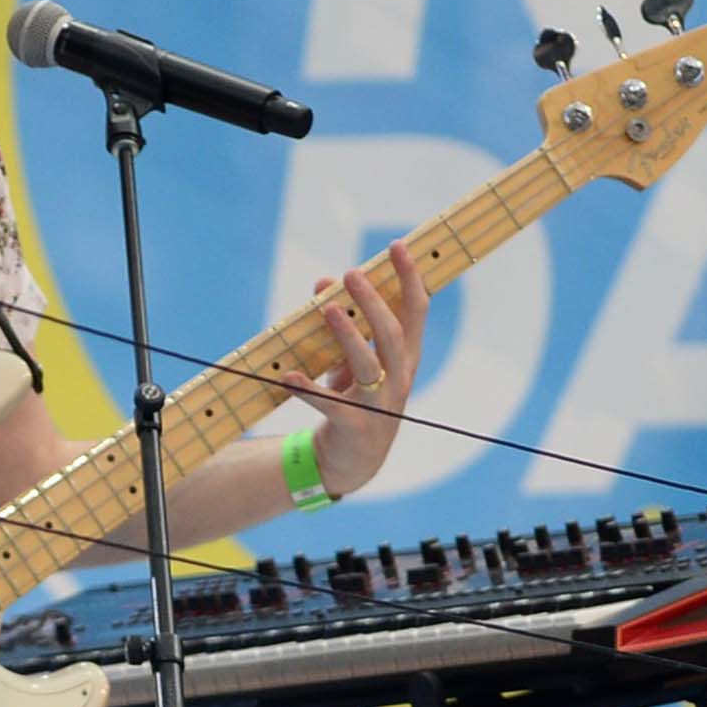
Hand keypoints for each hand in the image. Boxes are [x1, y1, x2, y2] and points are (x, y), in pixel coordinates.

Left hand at [284, 240, 427, 498]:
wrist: (353, 460)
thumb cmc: (354, 399)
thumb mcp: (349, 360)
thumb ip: (341, 322)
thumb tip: (323, 281)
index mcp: (405, 358)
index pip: (415, 312)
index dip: (409, 279)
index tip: (397, 246)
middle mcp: (398, 379)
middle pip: (393, 335)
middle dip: (374, 302)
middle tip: (353, 273)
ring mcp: (379, 404)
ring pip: (368, 366)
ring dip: (348, 336)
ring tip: (329, 310)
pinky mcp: (354, 427)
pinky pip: (331, 405)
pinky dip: (310, 390)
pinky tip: (291, 376)